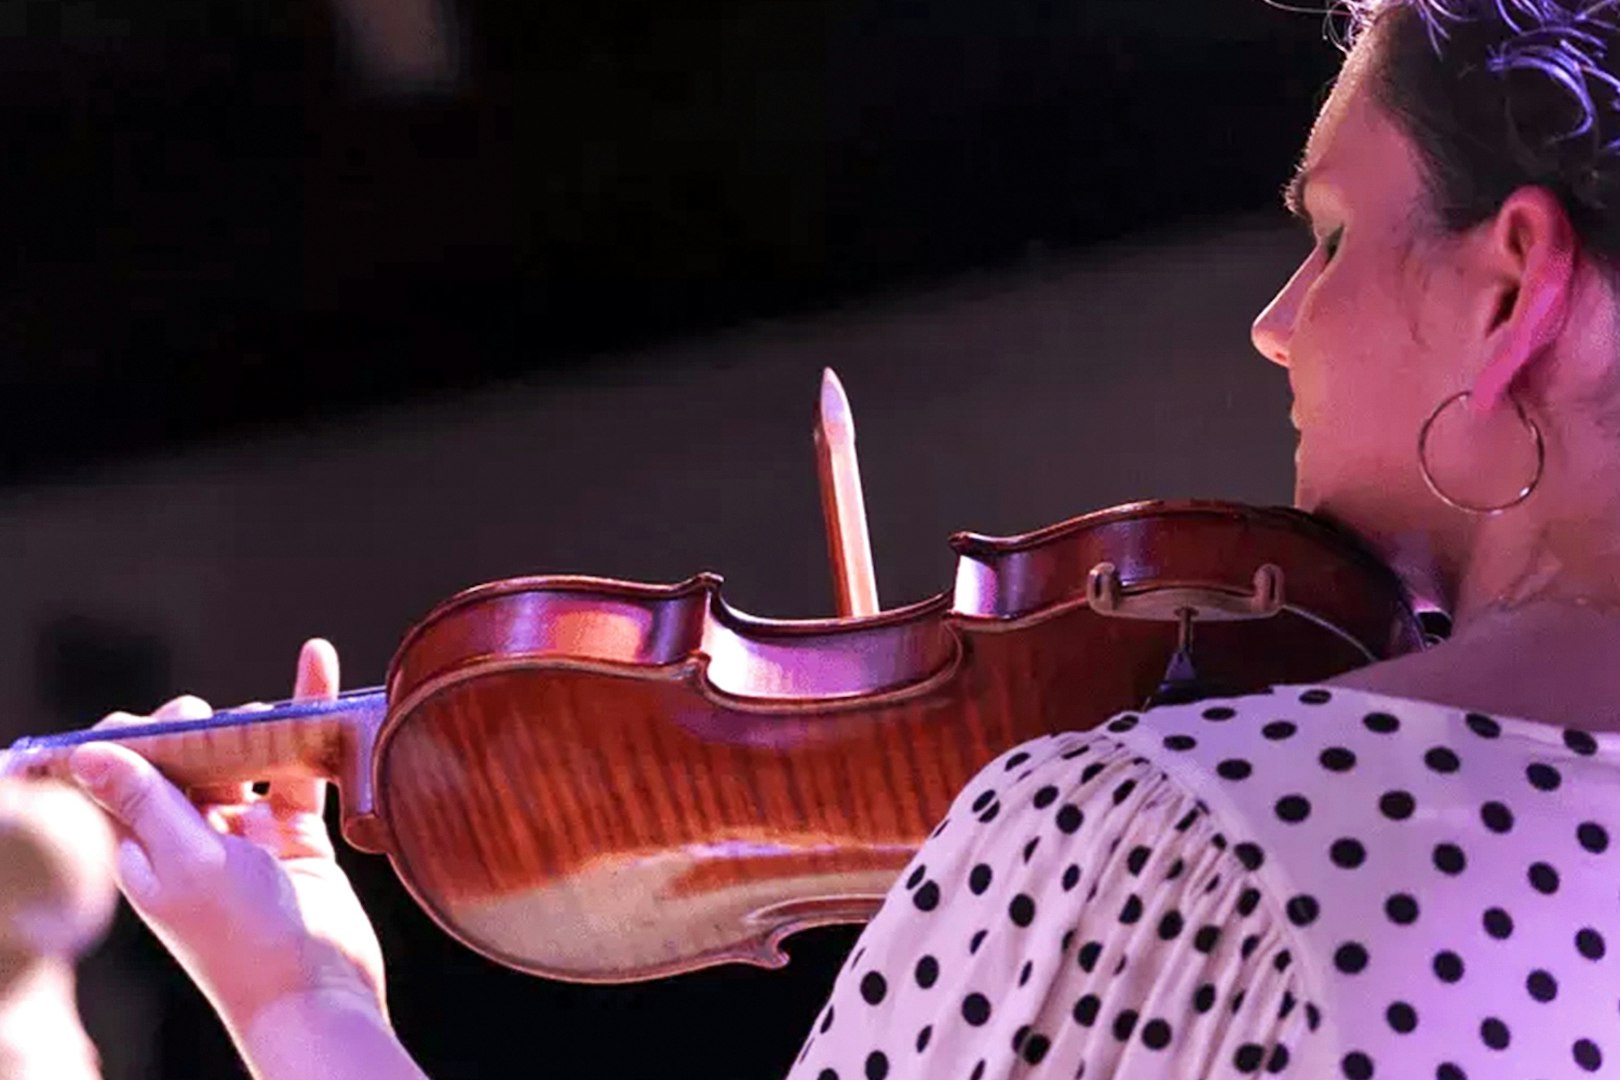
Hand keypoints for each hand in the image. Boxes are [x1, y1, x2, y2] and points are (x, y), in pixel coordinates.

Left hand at [66, 639, 386, 1037]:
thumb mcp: (188, 862)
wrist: (319, 994)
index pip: (127, 776)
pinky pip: (300, 776)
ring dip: (263, 727)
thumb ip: (147, 801)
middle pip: (190, 760)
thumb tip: (90, 752)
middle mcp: (192, 839)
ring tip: (285, 705)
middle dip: (207, 726)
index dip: (140, 738)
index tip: (171, 716)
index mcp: (146, 850)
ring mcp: (247, 837)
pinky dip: (311, 740)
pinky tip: (323, 697)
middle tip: (228, 719)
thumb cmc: (242, 938)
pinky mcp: (296, 839)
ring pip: (248, 762)